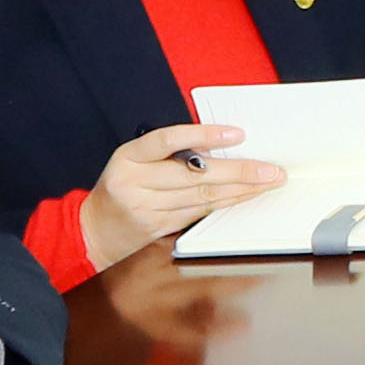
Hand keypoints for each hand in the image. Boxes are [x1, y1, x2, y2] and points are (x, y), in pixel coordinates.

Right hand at [69, 125, 280, 270]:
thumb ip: (169, 152)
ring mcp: (145, 208)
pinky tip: (244, 197)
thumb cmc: (122, 186)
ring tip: (266, 182)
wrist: (94, 230)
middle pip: (194, 175)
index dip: (203, 135)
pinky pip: (199, 212)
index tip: (236, 134)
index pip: (167, 140)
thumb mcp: (133, 160)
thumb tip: (221, 145)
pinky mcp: (157, 228)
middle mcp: (134, 182)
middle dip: (238, 171)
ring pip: (202, 196)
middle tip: (269, 168)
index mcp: (128, 157)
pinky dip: (225, 203)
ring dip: (240, 189)